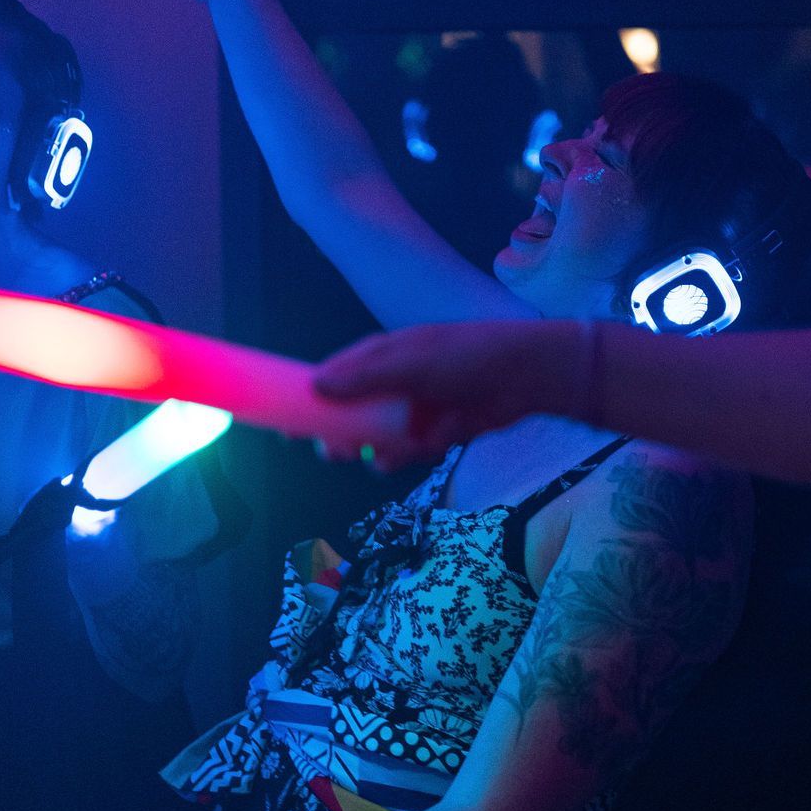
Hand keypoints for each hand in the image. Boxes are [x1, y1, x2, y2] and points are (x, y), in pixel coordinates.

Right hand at [313, 320, 580, 468]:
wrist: (526, 376)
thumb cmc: (466, 356)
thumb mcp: (411, 362)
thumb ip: (365, 377)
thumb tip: (317, 386)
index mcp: (381, 357)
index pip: (333, 378)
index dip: (309, 400)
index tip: (285, 424)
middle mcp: (393, 383)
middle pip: (349, 415)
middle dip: (339, 434)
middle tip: (332, 450)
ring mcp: (413, 410)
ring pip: (375, 439)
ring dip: (373, 449)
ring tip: (375, 453)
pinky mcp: (435, 434)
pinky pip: (407, 451)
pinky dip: (407, 454)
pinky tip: (419, 448)